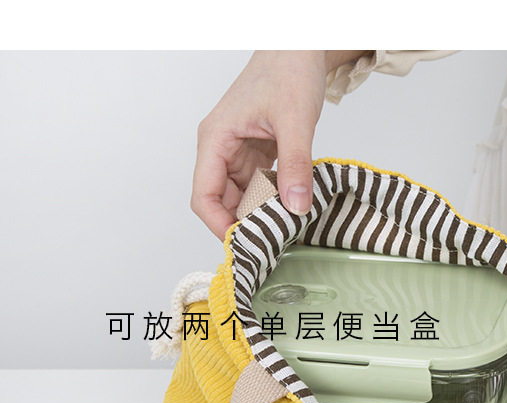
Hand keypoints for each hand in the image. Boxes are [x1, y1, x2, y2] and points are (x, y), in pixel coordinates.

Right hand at [191, 51, 367, 237]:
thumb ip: (295, 165)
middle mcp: (220, 150)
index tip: (245, 245)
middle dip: (243, 225)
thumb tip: (296, 206)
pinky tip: (289, 211)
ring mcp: (237, 154)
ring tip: (284, 230)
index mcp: (215, 139)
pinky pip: (257, 189)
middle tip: (271, 244)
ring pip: (240, 198)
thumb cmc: (288, 71)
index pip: (204, 196)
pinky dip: (271, 202)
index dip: (219, 225)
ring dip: (259, 215)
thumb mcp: (295, 120)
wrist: (298, 49)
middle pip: (220, 202)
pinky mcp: (254, 156)